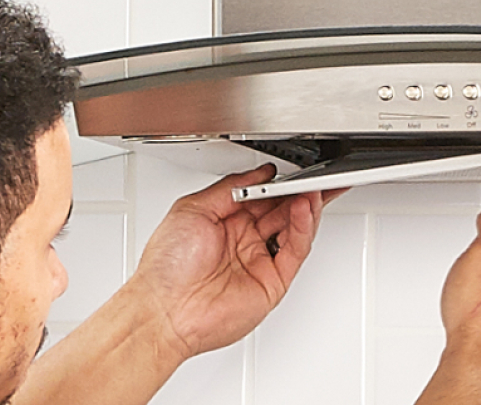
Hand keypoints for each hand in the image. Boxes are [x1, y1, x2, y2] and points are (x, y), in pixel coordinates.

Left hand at [129, 164, 344, 357]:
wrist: (165, 311)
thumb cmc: (167, 266)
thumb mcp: (192, 208)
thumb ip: (230, 188)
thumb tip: (259, 174)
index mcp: (224, 222)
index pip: (261, 196)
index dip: (278, 182)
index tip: (292, 169)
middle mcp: (243, 241)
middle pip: (282, 211)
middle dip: (300, 192)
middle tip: (315, 175)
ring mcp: (258, 261)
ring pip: (294, 229)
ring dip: (306, 207)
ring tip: (315, 187)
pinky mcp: (272, 282)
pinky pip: (295, 250)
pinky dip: (303, 228)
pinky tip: (303, 209)